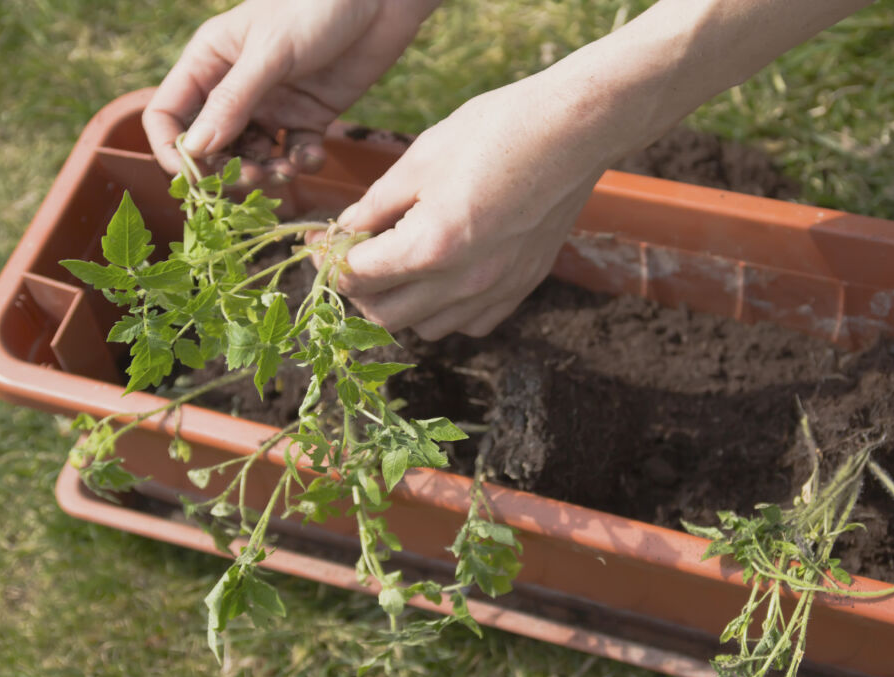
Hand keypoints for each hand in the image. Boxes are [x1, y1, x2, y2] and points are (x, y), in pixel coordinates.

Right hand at [143, 0, 437, 184]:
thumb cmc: (316, 7)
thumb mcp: (270, 53)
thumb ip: (233, 102)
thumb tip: (195, 150)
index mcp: (209, 61)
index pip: (169, 114)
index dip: (173, 149)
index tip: (194, 175)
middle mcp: (235, 87)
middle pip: (212, 145)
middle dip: (227, 169)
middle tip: (252, 179)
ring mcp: (273, 105)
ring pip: (254, 156)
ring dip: (266, 172)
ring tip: (286, 171)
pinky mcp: (310, 117)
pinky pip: (295, 153)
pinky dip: (302, 162)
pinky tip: (313, 156)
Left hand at [325, 75, 611, 339]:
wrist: (571, 130)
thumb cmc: (495, 131)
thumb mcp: (420, 159)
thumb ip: (375, 204)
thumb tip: (343, 231)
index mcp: (430, 245)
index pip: (357, 277)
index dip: (329, 260)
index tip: (321, 243)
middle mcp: (463, 282)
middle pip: (385, 315)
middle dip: (358, 290)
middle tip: (354, 258)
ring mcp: (496, 290)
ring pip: (427, 329)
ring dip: (402, 305)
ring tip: (401, 267)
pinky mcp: (521, 287)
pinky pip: (471, 324)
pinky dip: (448, 312)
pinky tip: (446, 277)